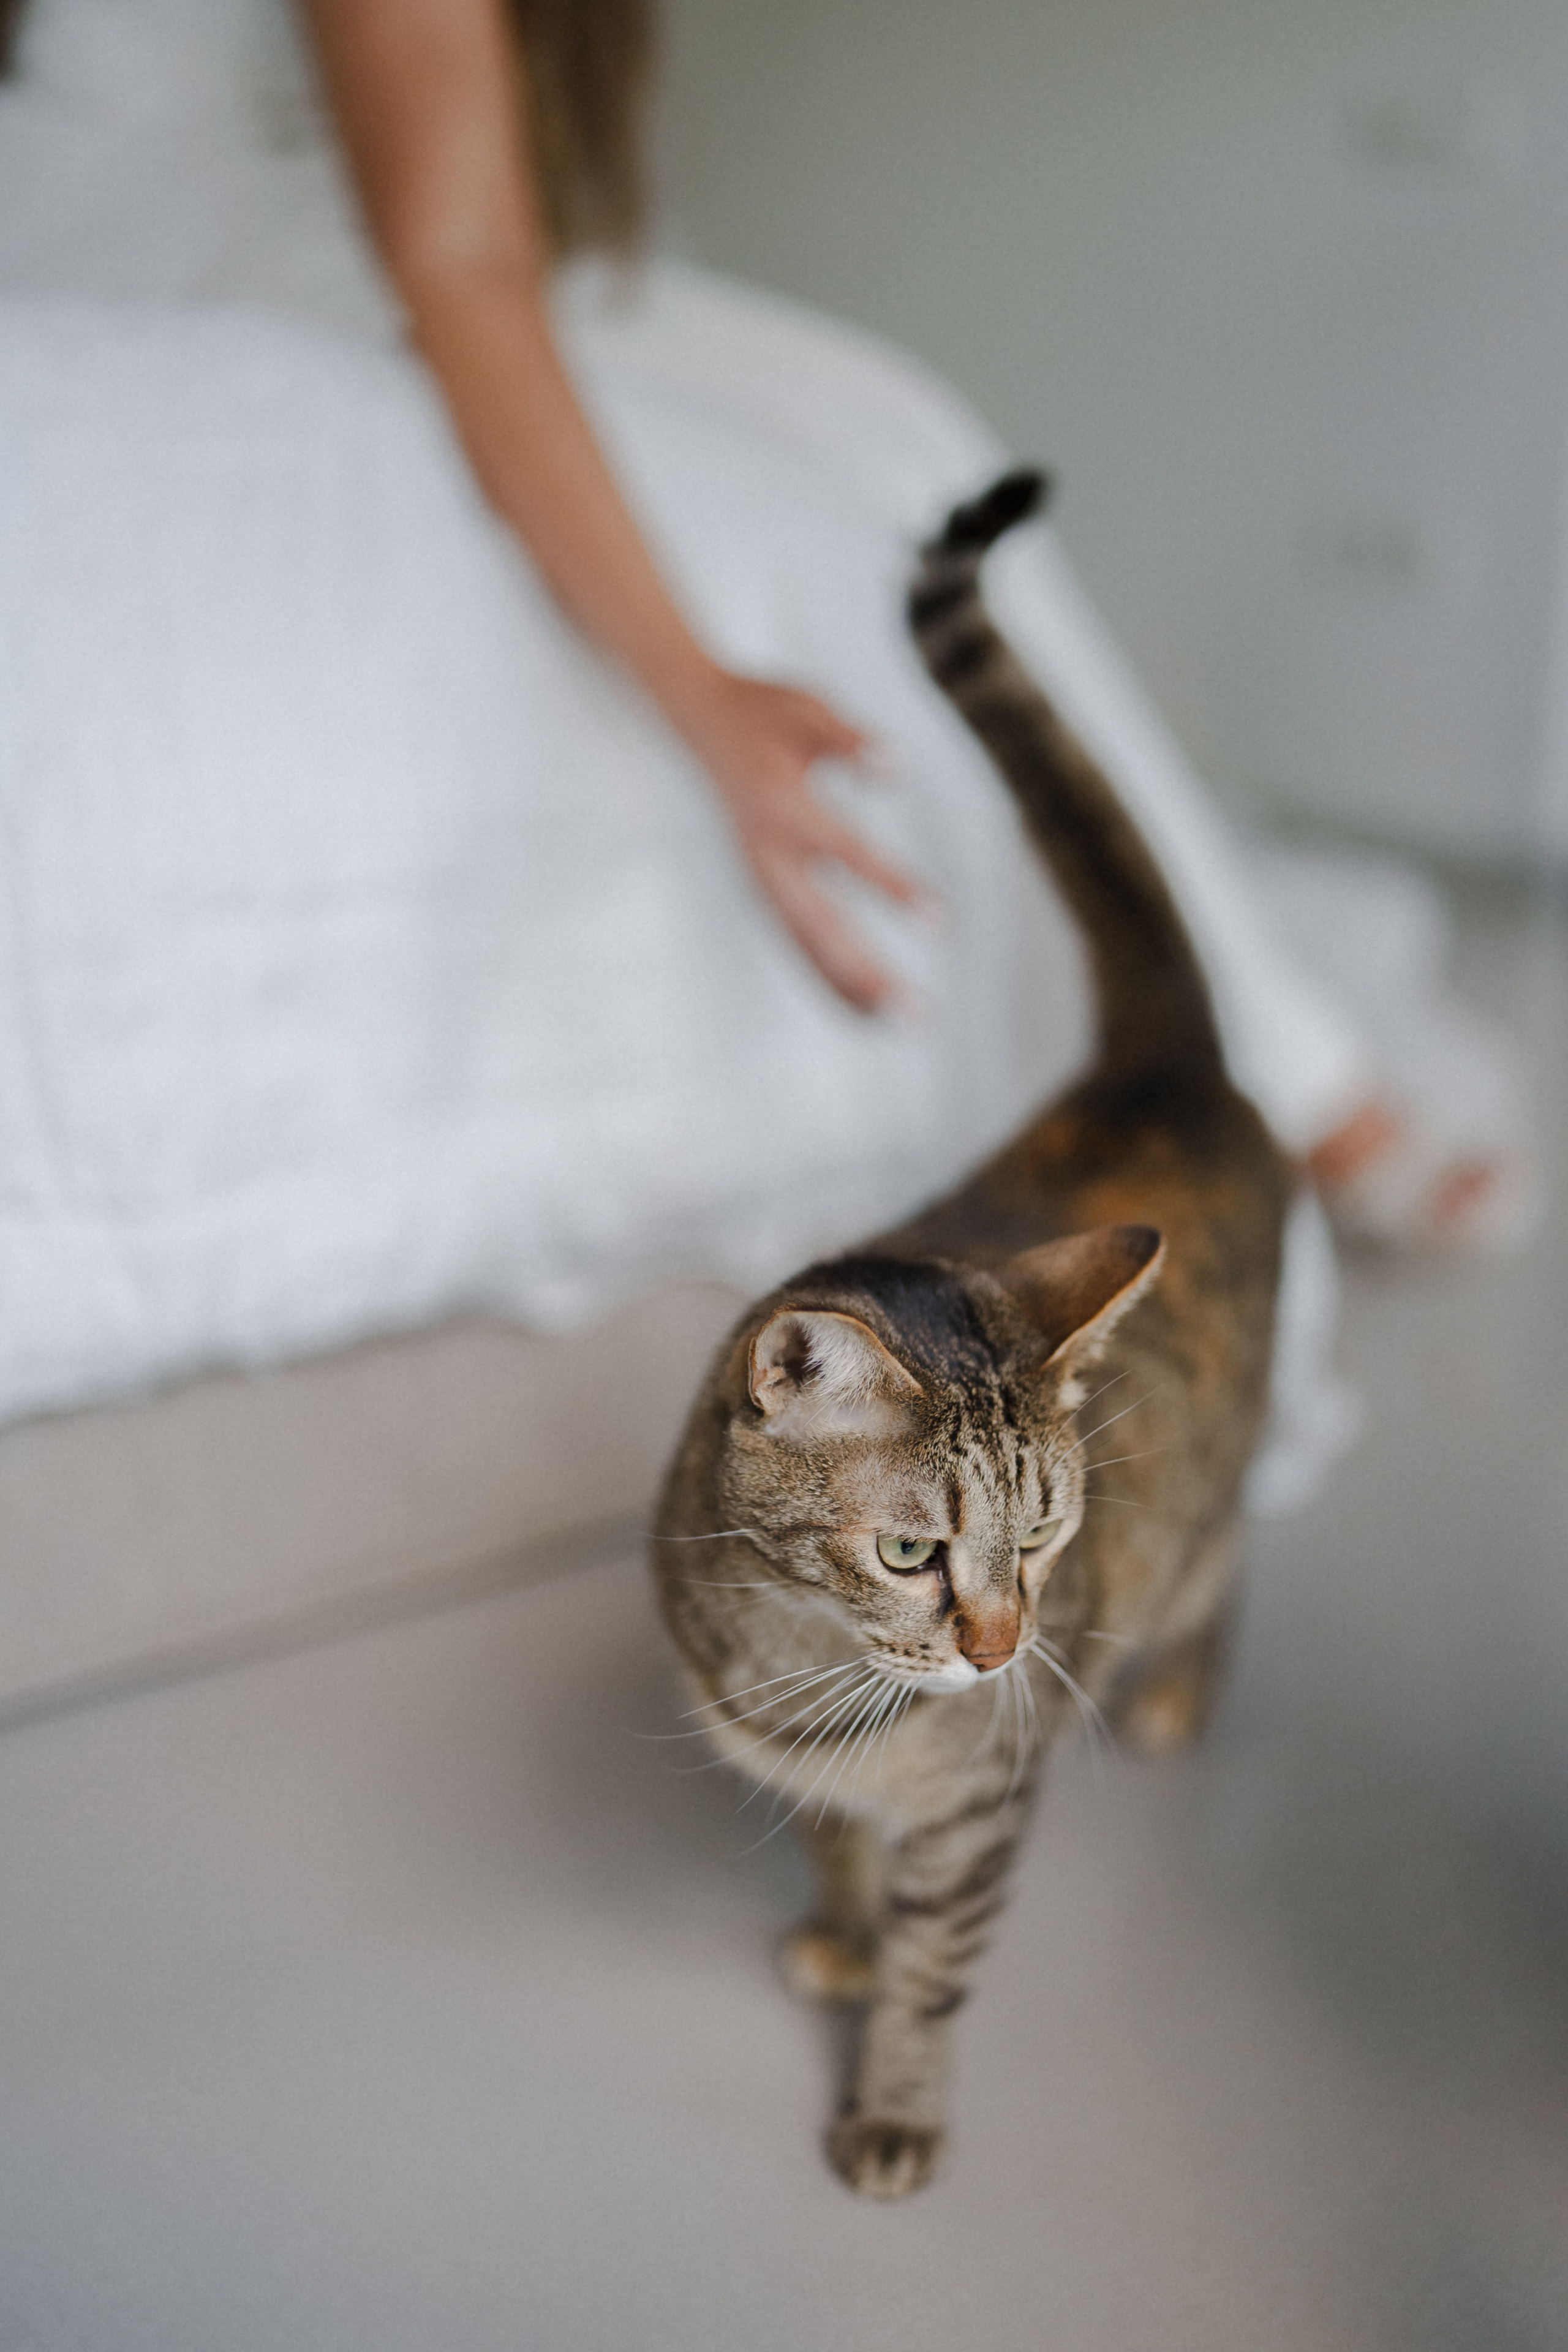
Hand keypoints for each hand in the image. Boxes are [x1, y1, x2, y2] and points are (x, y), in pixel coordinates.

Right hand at [673, 667, 928, 1012]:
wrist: (697, 715)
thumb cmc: (763, 710)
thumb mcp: (808, 708)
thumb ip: (851, 739)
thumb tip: (897, 765)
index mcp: (783, 806)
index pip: (846, 853)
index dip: (892, 886)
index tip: (939, 920)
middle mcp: (767, 852)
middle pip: (820, 925)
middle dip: (866, 971)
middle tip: (913, 1012)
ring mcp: (759, 873)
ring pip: (803, 943)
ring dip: (846, 984)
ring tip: (894, 1022)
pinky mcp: (761, 883)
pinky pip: (794, 938)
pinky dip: (823, 973)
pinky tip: (859, 1004)